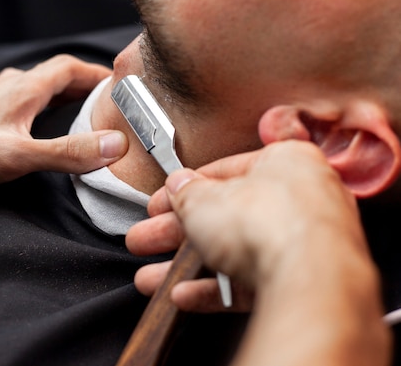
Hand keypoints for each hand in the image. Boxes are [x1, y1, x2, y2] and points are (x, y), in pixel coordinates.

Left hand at [0, 54, 127, 196]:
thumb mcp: (17, 154)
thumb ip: (66, 151)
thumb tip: (114, 145)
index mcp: (22, 89)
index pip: (69, 68)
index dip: (96, 74)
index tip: (118, 86)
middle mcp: (6, 90)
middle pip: (52, 81)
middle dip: (80, 91)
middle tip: (102, 109)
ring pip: (31, 97)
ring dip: (55, 105)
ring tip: (73, 125)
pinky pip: (14, 113)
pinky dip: (33, 121)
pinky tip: (29, 141)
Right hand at [127, 141, 364, 311]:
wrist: (309, 278)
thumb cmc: (269, 222)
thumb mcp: (205, 198)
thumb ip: (186, 192)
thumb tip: (178, 186)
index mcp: (286, 162)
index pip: (225, 171)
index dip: (185, 188)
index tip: (163, 201)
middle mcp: (301, 200)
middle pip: (226, 215)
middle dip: (176, 231)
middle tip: (148, 237)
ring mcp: (303, 244)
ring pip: (234, 253)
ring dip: (187, 266)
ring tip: (152, 276)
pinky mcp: (301, 282)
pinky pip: (251, 282)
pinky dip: (216, 289)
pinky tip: (184, 295)